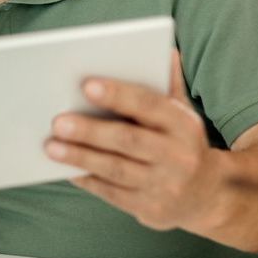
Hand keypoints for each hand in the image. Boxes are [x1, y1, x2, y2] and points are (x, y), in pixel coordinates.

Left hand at [43, 51, 219, 231]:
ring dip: (80, 157)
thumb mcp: (182, 112)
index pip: (150, 105)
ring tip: (50, 146)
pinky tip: (65, 168)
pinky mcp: (150, 208)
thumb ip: (168, 83)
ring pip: (115, 169)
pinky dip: (86, 179)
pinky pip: (111, 192)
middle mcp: (178, 155)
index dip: (119, 95)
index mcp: (183, 124)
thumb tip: (165, 49)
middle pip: (128, 140)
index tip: (86, 85)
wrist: (206, 195)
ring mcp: (165, 185)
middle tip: (57, 121)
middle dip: (90, 131)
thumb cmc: (180, 142)